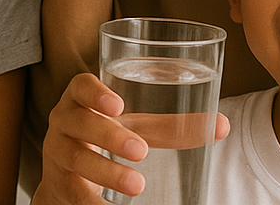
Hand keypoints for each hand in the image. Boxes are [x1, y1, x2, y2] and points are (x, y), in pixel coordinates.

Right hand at [33, 72, 230, 204]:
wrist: (65, 172)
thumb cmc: (106, 136)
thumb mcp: (135, 127)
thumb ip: (172, 126)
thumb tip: (222, 125)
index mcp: (81, 99)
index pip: (80, 86)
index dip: (95, 93)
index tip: (118, 106)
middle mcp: (63, 122)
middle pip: (80, 123)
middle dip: (110, 136)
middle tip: (141, 150)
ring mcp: (57, 153)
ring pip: (77, 159)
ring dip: (107, 173)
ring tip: (137, 185)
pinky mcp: (59, 183)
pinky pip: (73, 192)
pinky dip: (93, 202)